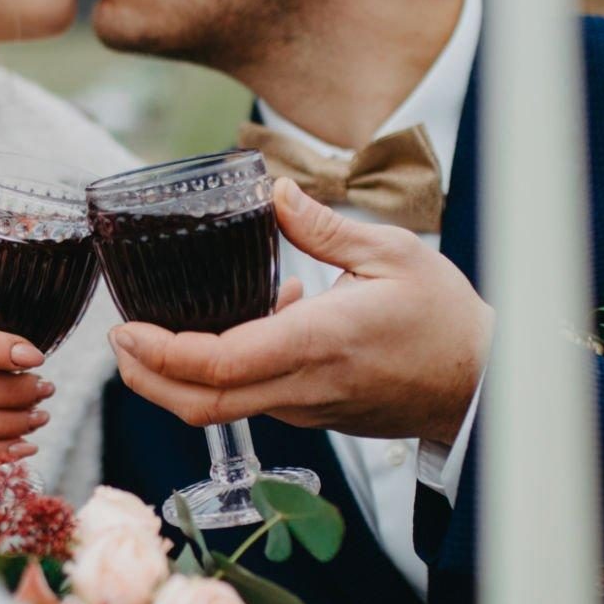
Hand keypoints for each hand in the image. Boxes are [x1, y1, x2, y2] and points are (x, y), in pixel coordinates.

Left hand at [109, 179, 490, 445]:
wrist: (484, 384)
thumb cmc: (444, 318)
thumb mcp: (393, 253)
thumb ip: (323, 226)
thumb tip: (272, 189)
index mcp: (318, 343)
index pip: (219, 365)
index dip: (160, 353)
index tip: (125, 328)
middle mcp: (303, 386)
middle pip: (201, 405)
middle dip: (145, 378)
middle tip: (119, 338)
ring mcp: (305, 408)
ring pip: (221, 408)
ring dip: (179, 376)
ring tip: (158, 326)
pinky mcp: (312, 414)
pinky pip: (252, 398)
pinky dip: (224, 371)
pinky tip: (246, 321)